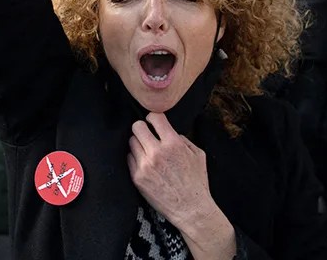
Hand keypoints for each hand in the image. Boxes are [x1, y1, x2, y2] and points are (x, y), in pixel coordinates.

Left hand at [128, 113, 234, 256]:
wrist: (190, 209)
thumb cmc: (196, 182)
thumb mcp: (198, 154)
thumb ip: (182, 139)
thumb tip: (169, 132)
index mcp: (173, 144)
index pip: (154, 117)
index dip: (153, 118)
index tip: (153, 122)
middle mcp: (157, 152)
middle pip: (137, 127)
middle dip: (142, 128)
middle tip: (146, 134)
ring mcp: (145, 165)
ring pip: (131, 142)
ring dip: (138, 144)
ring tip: (147, 151)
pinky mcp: (137, 178)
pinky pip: (129, 158)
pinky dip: (135, 158)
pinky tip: (144, 163)